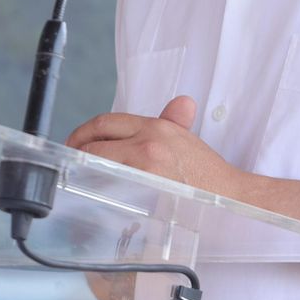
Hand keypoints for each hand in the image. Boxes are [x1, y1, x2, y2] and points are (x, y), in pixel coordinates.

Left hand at [66, 96, 245, 197]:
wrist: (229, 196)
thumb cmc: (208, 174)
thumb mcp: (187, 138)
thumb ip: (173, 120)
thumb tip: (180, 103)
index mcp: (155, 127)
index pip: (107, 122)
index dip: (85, 132)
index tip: (77, 143)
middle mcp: (147, 142)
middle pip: (96, 142)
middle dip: (77, 151)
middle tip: (69, 163)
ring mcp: (145, 166)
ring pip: (98, 164)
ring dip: (83, 171)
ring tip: (77, 179)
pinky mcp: (145, 189)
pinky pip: (109, 187)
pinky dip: (97, 189)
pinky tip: (93, 195)